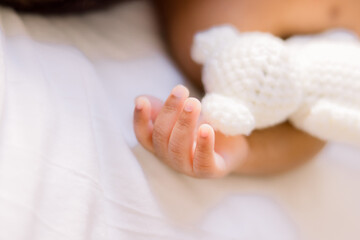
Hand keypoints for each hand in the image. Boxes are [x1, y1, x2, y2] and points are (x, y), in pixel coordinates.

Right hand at [133, 85, 248, 177]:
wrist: (231, 144)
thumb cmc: (199, 128)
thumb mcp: (180, 116)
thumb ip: (162, 109)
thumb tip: (140, 100)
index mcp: (160, 144)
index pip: (143, 135)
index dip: (140, 120)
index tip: (142, 102)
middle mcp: (169, 157)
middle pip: (161, 137)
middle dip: (169, 111)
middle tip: (181, 90)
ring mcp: (188, 167)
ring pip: (179, 148)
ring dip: (184, 123)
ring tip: (194, 103)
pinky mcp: (209, 170)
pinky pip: (203, 162)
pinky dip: (204, 145)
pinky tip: (207, 128)